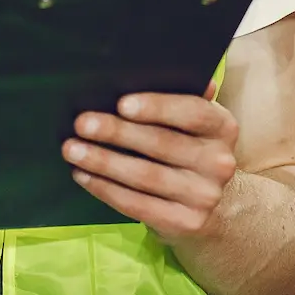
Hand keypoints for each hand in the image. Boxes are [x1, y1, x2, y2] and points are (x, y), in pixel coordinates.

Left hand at [61, 90, 240, 238]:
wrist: (213, 205)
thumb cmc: (188, 149)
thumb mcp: (193, 124)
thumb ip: (178, 99)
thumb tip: (153, 71)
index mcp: (223, 127)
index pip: (193, 112)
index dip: (157, 107)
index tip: (121, 104)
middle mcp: (219, 162)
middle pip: (162, 144)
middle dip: (117, 133)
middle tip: (81, 123)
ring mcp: (205, 196)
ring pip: (145, 176)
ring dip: (103, 162)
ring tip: (72, 150)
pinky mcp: (186, 223)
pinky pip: (138, 205)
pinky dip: (105, 189)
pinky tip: (82, 175)